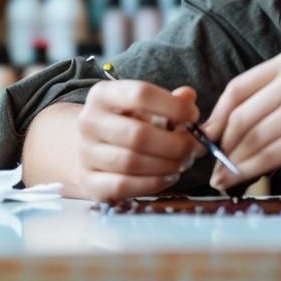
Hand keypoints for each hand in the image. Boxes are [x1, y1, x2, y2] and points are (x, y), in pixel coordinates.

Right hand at [76, 80, 206, 201]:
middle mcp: (89, 122)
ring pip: (133, 163)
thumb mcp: (144, 106)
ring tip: (184, 162)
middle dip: (175, 144)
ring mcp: (85, 153)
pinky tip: (169, 176)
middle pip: (138, 134)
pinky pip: (124, 186)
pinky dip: (153, 183)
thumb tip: (188, 97)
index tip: (193, 116)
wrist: (90, 147)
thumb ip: (170, 101)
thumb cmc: (126, 122)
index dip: (173, 106)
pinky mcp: (89, 182)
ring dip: (167, 165)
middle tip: (194, 148)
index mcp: (103, 94)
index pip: (141, 94)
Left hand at [200, 48, 280, 190]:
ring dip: (231, 162)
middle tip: (210, 166)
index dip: (218, 116)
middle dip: (220, 143)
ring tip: (221, 179)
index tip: (208, 138)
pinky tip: (239, 182)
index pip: (239, 87)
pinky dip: (248, 170)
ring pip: (252, 136)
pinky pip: (269, 153)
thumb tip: (244, 124)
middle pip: (240, 113)